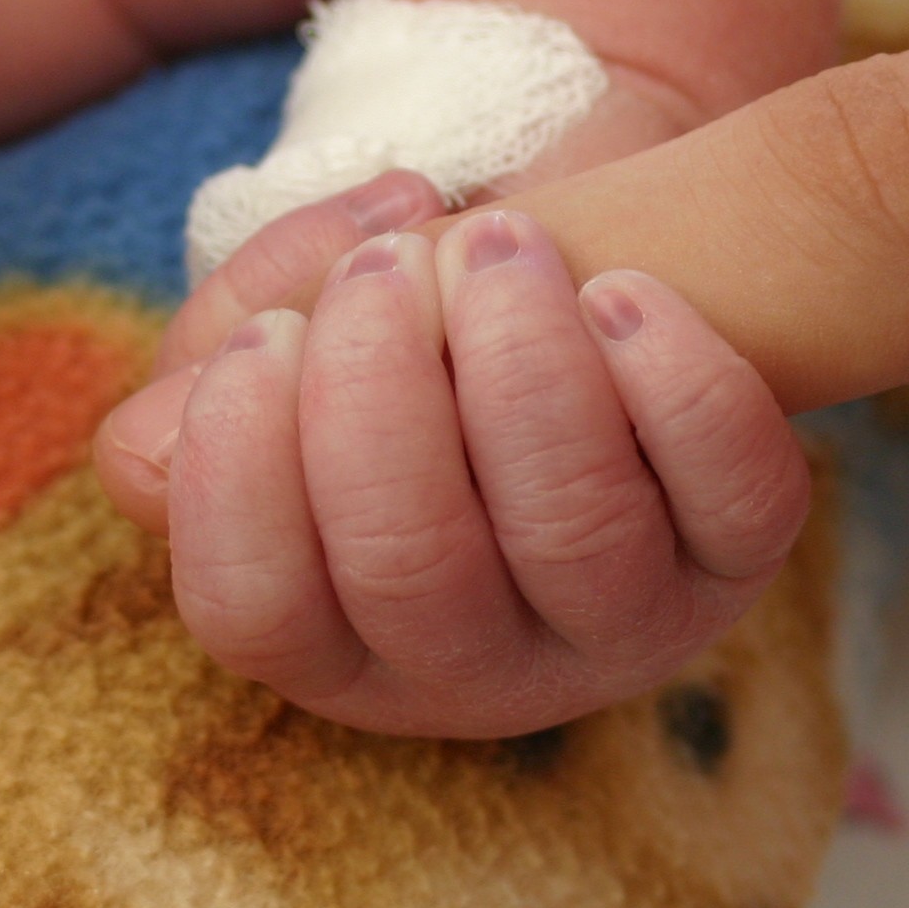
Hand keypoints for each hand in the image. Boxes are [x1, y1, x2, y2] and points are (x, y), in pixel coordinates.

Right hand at [97, 176, 808, 737]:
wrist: (574, 279)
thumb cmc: (397, 337)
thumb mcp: (281, 353)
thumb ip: (200, 381)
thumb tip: (164, 434)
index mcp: (335, 641)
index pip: (254, 613)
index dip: (242, 478)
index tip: (267, 337)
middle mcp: (477, 668)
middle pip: (411, 573)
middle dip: (382, 395)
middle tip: (390, 270)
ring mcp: (623, 623)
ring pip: (575, 534)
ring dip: (524, 366)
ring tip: (499, 238)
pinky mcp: (744, 556)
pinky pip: (733, 495)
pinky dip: (680, 380)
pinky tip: (621, 291)